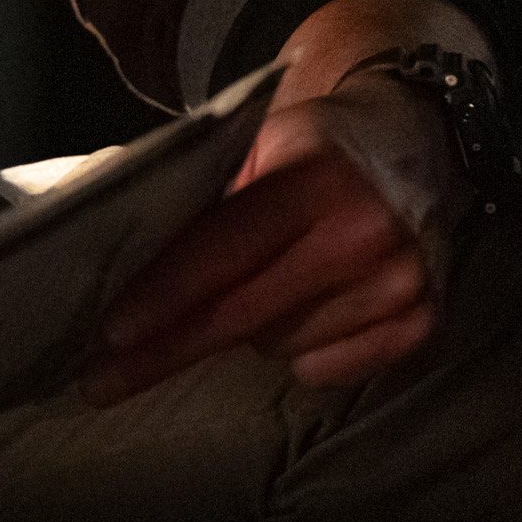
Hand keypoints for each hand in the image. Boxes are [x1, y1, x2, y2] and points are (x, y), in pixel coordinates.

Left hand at [80, 67, 459, 401]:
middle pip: (241, 313)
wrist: (422, 141)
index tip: (112, 332)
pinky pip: (325, 368)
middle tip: (98, 380)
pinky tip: (310, 306)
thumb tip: (114, 246)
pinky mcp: (423, 326)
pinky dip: (301, 348)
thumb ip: (202, 194)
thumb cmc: (316, 148)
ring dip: (248, 329)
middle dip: (165, 348)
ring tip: (260, 285)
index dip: (164, 292)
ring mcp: (400, 286)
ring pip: (278, 345)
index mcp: (314, 177)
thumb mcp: (258, 145)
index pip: (224, 247)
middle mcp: (363, 235)